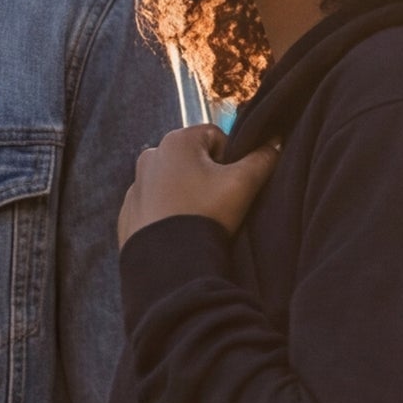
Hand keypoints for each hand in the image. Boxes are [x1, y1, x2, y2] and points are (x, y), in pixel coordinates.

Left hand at [118, 120, 277, 246]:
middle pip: (193, 160)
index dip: (232, 159)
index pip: (216, 137)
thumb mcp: (243, 184)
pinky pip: (156, 206)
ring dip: (188, 195)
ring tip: (200, 219)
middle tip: (219, 204)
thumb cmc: (207, 214)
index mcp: (176, 141)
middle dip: (208, 177)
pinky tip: (180, 231)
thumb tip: (274, 143)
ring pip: (174, 183)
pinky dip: (169, 214)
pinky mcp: (129, 213)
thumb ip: (263, 158)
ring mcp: (136, 186)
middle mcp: (150, 156)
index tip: (233, 185)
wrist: (171, 265)